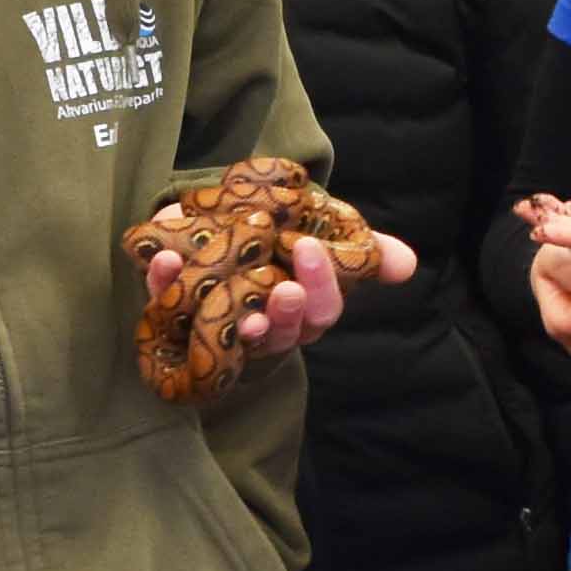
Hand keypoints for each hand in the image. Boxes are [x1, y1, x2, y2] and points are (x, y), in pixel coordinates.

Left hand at [143, 207, 412, 358]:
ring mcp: (219, 327)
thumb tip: (406, 263)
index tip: (311, 252)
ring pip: (227, 333)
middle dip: (283, 313)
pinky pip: (167, 309)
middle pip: (279, 332)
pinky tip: (163, 258)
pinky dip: (163, 284)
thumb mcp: (322, 240)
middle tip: (283, 288)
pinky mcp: (175, 317)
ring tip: (230, 294)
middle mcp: (263, 328)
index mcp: (302, 311)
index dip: (320, 286)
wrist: (214, 238)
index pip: (320, 311)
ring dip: (228, 313)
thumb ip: (363, 251)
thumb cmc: (279, 245)